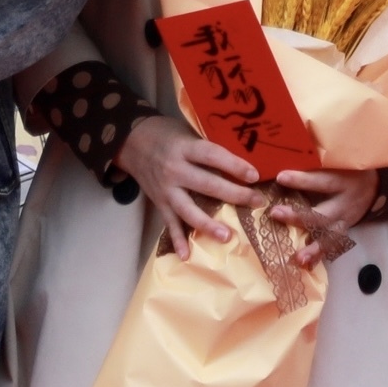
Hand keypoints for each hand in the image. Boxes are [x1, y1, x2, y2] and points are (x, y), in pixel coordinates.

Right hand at [118, 119, 264, 251]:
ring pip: (188, 210)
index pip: (212, 156)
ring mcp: (166, 189)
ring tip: (227, 236)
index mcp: (184, 148)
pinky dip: (177, 240)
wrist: (130, 141)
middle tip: (257, 202)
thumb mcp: (186, 131)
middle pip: (206, 184)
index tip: (255, 175)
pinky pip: (169, 223)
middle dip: (234, 195)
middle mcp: (174, 170)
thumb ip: (208, 145)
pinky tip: (186, 255)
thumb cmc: (165, 133)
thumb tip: (243, 156)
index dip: (233, 165)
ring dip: (208, 224)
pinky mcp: (159, 203)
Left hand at [268, 166, 379, 267]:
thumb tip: (284, 164)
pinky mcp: (344, 232)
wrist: (376, 187)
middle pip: (322, 213)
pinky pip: (332, 246)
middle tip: (275, 213)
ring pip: (329, 236)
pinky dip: (319, 256)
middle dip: (299, 216)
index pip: (322, 181)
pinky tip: (305, 265)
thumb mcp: (339, 163)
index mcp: (343, 182)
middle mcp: (345, 204)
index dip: (302, 180)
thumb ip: (316, 165)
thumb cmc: (349, 171)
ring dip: (313, 248)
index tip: (280, 177)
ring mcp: (345, 221)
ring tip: (297, 258)